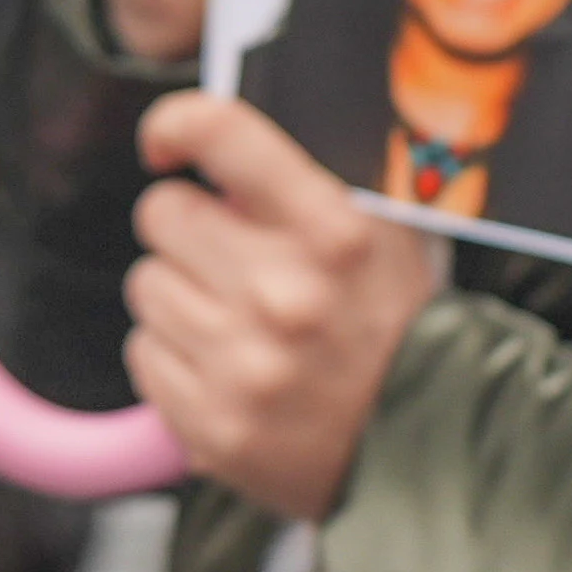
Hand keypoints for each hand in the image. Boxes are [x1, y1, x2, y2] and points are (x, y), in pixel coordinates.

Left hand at [125, 95, 438, 523]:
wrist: (426, 446)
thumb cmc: (392, 327)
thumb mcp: (379, 233)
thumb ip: (300, 187)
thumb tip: (212, 151)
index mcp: (334, 231)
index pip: (222, 133)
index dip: (176, 124)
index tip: (167, 144)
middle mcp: (285, 294)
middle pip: (163, 213)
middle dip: (187, 228)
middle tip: (224, 257)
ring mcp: (245, 366)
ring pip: (147, 286)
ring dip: (180, 296)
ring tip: (236, 322)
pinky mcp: (214, 425)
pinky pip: (145, 356)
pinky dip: (174, 358)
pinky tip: (225, 368)